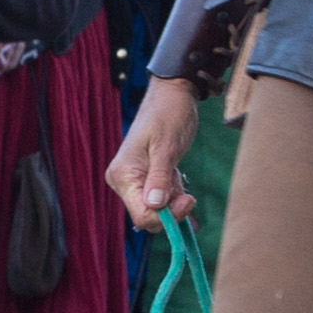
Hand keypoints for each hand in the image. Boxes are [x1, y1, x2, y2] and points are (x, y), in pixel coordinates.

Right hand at [106, 76, 195, 230]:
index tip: (188, 200)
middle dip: (171, 211)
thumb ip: (160, 178)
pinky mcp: (145, 178)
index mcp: (123, 174)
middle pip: (148, 216)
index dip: (166, 216)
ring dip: (174, 202)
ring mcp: (134, 180)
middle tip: (189, 196)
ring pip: (156, 210)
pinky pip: (160, 200)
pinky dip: (173, 197)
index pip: (141, 215)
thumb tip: (155, 205)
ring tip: (181, 179)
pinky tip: (179, 182)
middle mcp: (124, 181)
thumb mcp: (167, 147)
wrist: (173, 96)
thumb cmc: (169, 115)